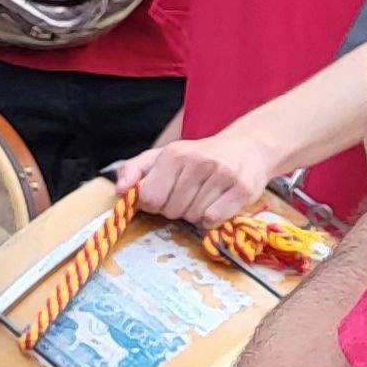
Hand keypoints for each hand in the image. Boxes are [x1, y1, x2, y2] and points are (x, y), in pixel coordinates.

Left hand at [114, 134, 273, 224]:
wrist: (247, 147)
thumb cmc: (198, 157)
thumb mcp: (162, 157)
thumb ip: (134, 170)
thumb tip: (119, 191)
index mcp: (173, 154)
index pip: (150, 199)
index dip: (155, 204)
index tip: (165, 196)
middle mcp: (198, 161)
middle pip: (172, 211)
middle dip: (177, 210)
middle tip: (190, 195)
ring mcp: (222, 174)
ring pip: (194, 217)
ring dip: (197, 214)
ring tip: (206, 196)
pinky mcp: (243, 188)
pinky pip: (214, 219)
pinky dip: (213, 219)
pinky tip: (218, 204)